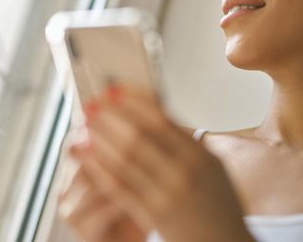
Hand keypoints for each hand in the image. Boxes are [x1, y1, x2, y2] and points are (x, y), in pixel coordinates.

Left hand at [74, 84, 254, 241]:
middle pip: (138, 135)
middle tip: (91, 103)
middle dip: (110, 115)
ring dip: (100, 138)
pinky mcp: (154, 215)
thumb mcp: (212, 167)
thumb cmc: (218, 205)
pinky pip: (120, 187)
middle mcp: (186, 172)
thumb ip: (183, 141)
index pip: (160, 118)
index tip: (113, 88)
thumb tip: (151, 110)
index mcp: (200, 155)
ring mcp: (169, 194)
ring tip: (84, 124)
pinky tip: (87, 155)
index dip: (132, 100)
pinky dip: (100, 167)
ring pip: (125, 159)